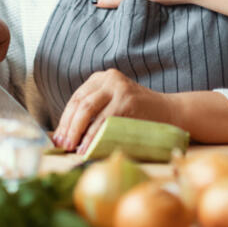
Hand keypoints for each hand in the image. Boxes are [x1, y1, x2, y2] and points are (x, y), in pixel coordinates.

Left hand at [54, 69, 171, 153]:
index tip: (57, 138)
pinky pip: (103, 120)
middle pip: (79, 103)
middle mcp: (108, 78)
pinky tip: (87, 148)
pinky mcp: (126, 100)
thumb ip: (94, 113)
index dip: (64, 119)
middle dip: (68, 127)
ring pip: (88, 110)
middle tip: (62, 146)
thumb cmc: (139, 114)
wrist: (170, 111)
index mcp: (101, 78)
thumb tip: (66, 136)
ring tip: (72, 148)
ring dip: (77, 132)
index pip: (76, 98)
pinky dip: (92, 136)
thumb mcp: (114, 104)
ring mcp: (118, 87)